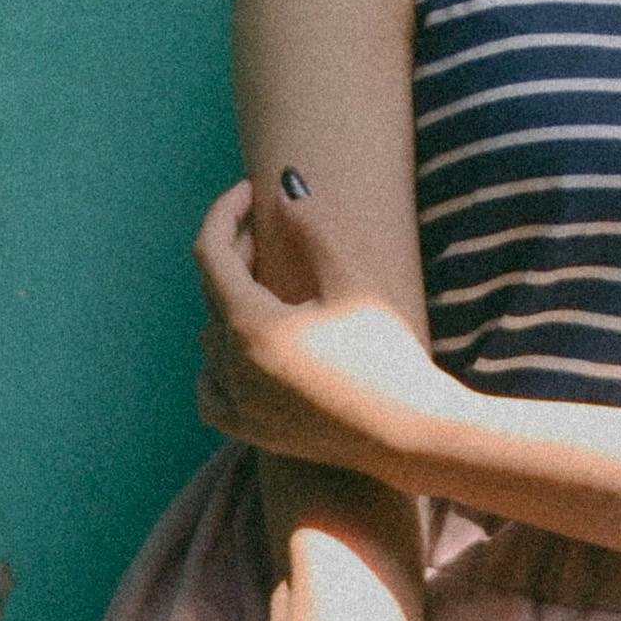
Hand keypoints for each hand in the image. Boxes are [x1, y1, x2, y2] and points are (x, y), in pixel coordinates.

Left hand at [192, 179, 446, 478]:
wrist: (411, 434)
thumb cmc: (387, 354)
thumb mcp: (354, 282)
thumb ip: (314, 230)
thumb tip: (285, 186)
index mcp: (250, 326)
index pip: (212, 253)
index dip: (226, 213)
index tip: (250, 191)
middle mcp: (233, 367)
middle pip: (212, 292)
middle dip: (238, 253)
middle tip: (272, 232)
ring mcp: (239, 404)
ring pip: (209, 340)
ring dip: (229, 305)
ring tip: (267, 287)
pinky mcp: (253, 432)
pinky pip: (211, 393)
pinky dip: (217, 365)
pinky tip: (241, 352)